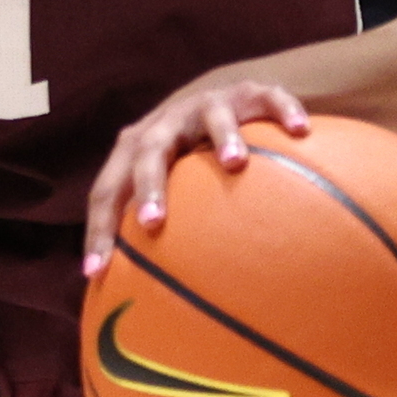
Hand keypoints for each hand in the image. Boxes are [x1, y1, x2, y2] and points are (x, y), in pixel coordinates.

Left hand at [82, 75, 309, 276]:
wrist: (219, 97)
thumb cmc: (190, 162)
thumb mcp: (168, 190)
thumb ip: (158, 236)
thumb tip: (148, 302)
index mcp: (138, 151)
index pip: (108, 191)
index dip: (99, 229)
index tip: (95, 272)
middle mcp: (167, 123)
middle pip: (149, 151)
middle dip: (149, 186)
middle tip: (152, 224)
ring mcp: (209, 104)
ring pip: (213, 115)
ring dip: (222, 137)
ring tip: (235, 164)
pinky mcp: (251, 93)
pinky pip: (269, 98)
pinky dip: (284, 110)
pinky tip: (301, 130)